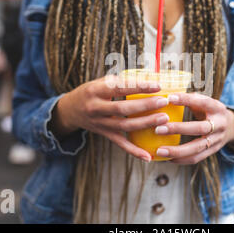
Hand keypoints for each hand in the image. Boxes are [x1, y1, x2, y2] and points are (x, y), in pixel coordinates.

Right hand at [50, 75, 169, 161]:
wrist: (70, 110)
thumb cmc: (91, 92)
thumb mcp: (100, 82)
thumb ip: (121, 81)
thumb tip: (149, 76)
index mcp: (96, 90)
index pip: (120, 87)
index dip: (139, 86)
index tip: (157, 85)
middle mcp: (96, 107)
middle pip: (123, 108)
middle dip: (145, 105)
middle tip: (163, 102)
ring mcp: (100, 123)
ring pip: (124, 126)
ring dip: (145, 123)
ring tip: (163, 120)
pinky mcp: (104, 134)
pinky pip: (120, 144)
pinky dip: (134, 151)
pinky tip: (148, 156)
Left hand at [154, 93, 233, 164]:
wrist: (230, 126)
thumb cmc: (208, 110)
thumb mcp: (204, 101)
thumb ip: (190, 99)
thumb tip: (166, 95)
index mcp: (217, 108)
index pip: (202, 102)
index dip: (186, 100)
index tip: (169, 98)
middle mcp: (219, 124)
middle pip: (199, 128)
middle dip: (178, 129)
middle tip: (159, 129)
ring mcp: (217, 140)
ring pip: (197, 147)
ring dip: (177, 151)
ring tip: (159, 151)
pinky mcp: (213, 151)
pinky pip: (196, 158)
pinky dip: (181, 159)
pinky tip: (167, 159)